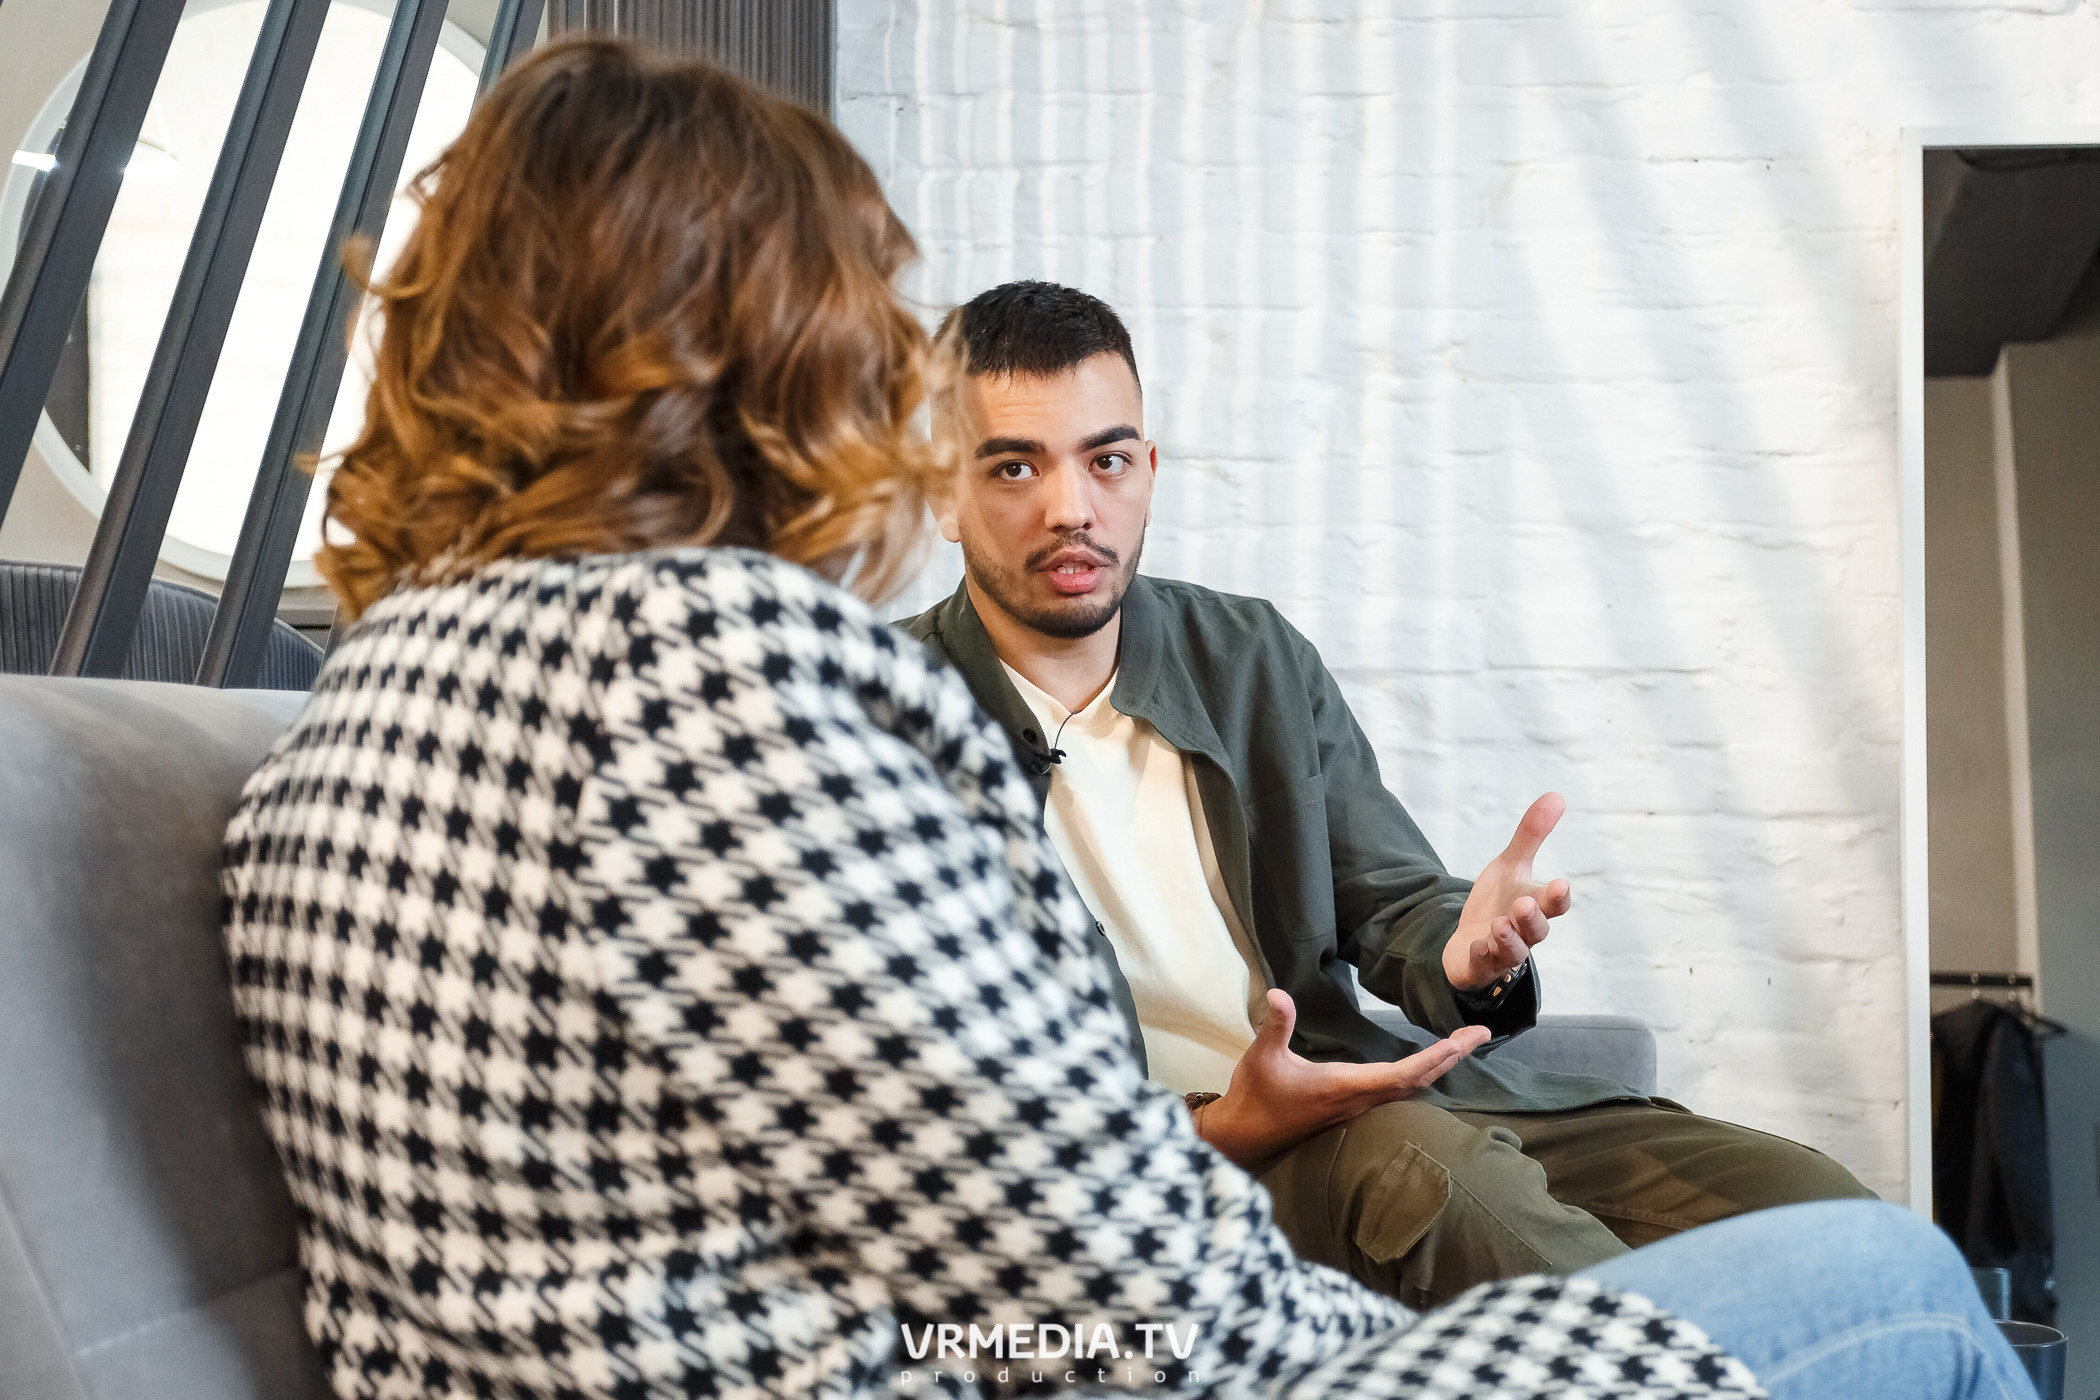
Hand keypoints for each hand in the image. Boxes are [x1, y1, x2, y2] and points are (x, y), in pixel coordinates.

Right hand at [1192, 989, 1489, 1170]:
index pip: (1402, 1074)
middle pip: (1417, 1081)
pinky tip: (1426, 1065)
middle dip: (1451, 1058)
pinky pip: (1397, 1092)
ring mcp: (1356, 1106)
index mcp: (1344, 1086)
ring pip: (1409, 1088)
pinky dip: (1419, 1074)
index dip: (1435, 1059)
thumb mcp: (1261, 1056)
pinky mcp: (1350, 1107)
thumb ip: (1275, 1025)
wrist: (1244, 1136)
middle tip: (1480, 1035)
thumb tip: (1279, 994)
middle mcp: (1358, 1099)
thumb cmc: (1255, 1096)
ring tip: (1462, 1045)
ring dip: (1439, 1066)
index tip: (1463, 1042)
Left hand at [1443, 792, 1571, 991]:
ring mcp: (1503, 951)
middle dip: (1533, 917)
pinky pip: (1483, 965)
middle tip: (1524, 903)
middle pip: (1537, 929)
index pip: (1554, 904)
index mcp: (1535, 906)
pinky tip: (1476, 944)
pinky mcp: (1480, 965)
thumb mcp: (1510, 865)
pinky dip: (1481, 956)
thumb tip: (1557, 795)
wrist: (1471, 940)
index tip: (1560, 884)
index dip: (1558, 897)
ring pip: (1514, 951)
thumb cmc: (1499, 901)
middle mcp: (1524, 932)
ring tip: (1499, 923)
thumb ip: (1531, 834)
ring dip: (1508, 938)